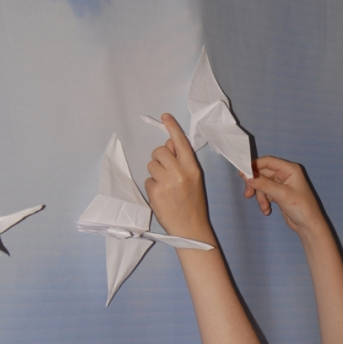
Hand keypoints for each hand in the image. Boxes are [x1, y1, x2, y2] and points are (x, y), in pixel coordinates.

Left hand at [145, 115, 214, 243]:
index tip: (165, 116)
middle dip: (159, 158)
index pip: (181, 142)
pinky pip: (148, 180)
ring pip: (151, 164)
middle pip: (160, 151)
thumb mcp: (194, 179)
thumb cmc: (193, 202)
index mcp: (192, 167)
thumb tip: (170, 144)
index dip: (172, 127)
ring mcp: (166, 182)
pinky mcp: (155, 191)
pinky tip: (162, 196)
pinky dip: (152, 187)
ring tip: (165, 186)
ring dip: (155, 173)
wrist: (190, 227)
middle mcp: (180, 172)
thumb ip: (183, 161)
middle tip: (165, 171)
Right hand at [243, 156, 324, 234]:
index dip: (254, 166)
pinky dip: (264, 201)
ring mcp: (281, 184)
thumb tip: (245, 176)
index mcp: (289, 169)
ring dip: (260, 196)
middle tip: (248, 195)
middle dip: (256, 185)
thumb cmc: (300, 207)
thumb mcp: (281, 194)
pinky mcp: (279, 194)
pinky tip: (267, 210)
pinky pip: (265, 193)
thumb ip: (263, 184)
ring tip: (264, 207)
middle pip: (263, 173)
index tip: (242, 175)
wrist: (308, 226)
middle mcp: (285, 174)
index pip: (268, 162)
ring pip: (262, 184)